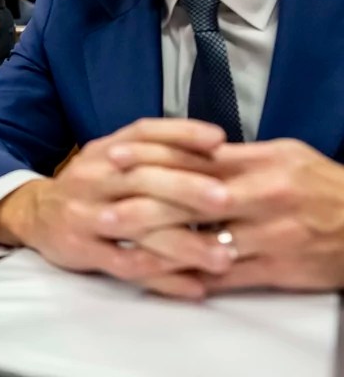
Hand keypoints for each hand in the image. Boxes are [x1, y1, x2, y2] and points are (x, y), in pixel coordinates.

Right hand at [0, 119, 235, 297]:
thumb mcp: (112, 156)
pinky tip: (194, 286)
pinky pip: (125, 265)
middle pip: (142, 178)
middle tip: (227, 200)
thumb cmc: (91, 185)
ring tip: (223, 256)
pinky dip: (162, 278)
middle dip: (186, 188)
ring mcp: (86, 215)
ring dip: (182, 242)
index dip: (180, 134)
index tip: (219, 141)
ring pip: (136, 226)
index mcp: (105, 150)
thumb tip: (216, 146)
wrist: (35, 213)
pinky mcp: (82, 250)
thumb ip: (154, 150)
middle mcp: (93, 177)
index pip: (143, 134)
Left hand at [115, 139, 343, 292]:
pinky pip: (223, 278)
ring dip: (159, 249)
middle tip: (105, 211)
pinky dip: (188, 278)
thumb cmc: (322, 185)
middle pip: (192, 203)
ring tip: (121, 247)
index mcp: (262, 167)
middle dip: (144, 208)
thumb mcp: (284, 155)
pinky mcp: (274, 271)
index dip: (151, 160)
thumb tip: (190, 149)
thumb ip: (235, 155)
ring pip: (202, 245)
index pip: (196, 161)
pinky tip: (160, 276)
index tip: (116, 159)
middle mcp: (263, 201)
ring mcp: (268, 238)